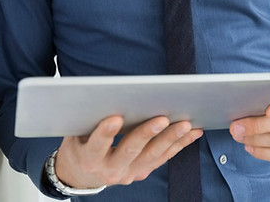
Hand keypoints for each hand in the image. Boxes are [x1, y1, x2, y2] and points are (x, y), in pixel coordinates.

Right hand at [54, 115, 202, 188]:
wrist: (82, 174)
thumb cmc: (81, 145)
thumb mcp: (77, 133)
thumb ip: (90, 120)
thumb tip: (106, 96)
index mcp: (89, 159)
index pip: (96, 146)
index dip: (105, 134)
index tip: (115, 118)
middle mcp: (109, 171)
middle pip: (130, 151)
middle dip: (147, 134)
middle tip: (162, 119)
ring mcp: (128, 173)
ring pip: (152, 156)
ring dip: (171, 139)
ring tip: (186, 124)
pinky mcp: (142, 172)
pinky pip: (163, 157)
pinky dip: (179, 144)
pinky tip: (192, 132)